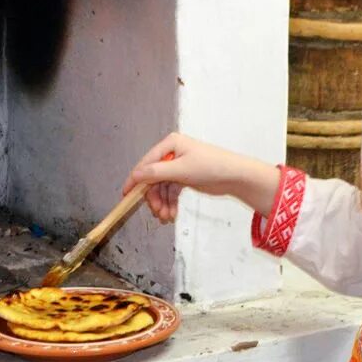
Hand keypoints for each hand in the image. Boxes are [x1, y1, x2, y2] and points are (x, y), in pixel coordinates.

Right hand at [122, 132, 280, 222]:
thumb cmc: (211, 166)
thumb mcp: (180, 170)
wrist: (235, 176)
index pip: (146, 163)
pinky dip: (170, 203)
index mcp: (170, 144)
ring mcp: (178, 166)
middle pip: (153, 178)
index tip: (126, 195)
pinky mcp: (185, 177)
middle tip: (157, 213)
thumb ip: (156, 173)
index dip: (135, 180)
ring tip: (166, 218)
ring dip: (162, 203)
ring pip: (162, 188)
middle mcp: (172, 153)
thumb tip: (135, 175)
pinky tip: (172, 214)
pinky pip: (171, 191)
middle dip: (154, 197)